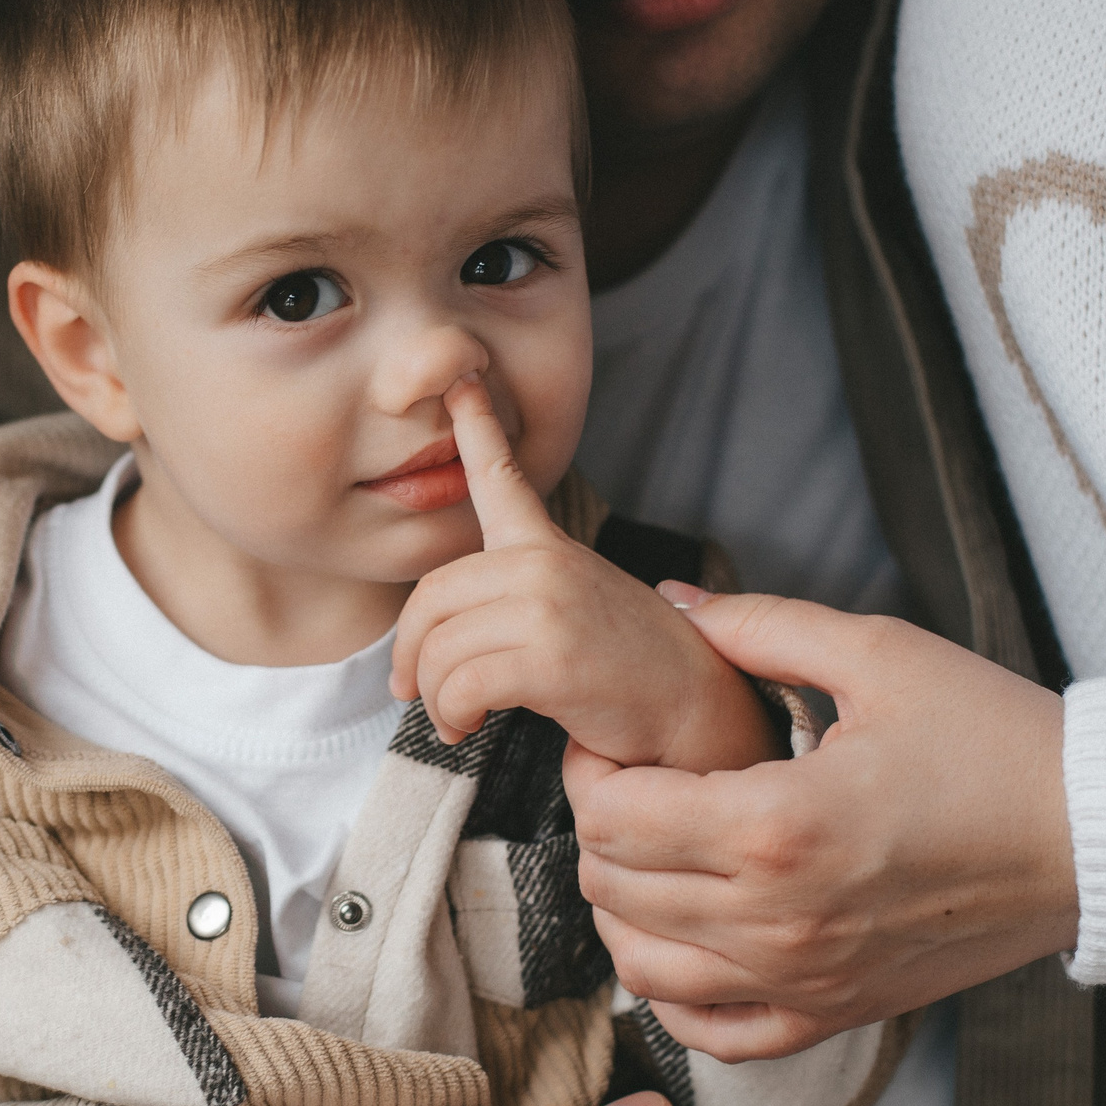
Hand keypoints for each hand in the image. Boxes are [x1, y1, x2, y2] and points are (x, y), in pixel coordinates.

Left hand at [392, 382, 776, 772]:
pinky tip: (469, 728)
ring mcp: (548, 605)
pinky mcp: (551, 656)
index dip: (476, 426)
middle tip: (411, 691)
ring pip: (438, 648)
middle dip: (410, 655)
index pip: (503, 477)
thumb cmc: (628, 668)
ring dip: (433, 698)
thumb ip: (514, 596)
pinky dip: (451, 716)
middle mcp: (544, 563)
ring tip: (455, 721)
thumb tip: (432, 641)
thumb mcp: (576, 604)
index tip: (458, 378)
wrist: (695, 708)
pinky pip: (460, 685)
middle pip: (430, 598)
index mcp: (547, 546)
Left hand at [564, 592, 1077, 1060]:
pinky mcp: (835, 1014)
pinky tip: (688, 938)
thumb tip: (670, 599)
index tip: (617, 740)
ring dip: (624, 908)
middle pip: (613, 889)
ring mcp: (804, 979)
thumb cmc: (997, 738)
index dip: (592, 772)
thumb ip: (759, 628)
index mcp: (777, 825)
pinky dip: (675, 994)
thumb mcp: (879, 655)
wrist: (1097, 837)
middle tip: (636, 784)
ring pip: (642, 967)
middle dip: (601, 829)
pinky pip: (714, 1034)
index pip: (612, 818)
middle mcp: (778, 918)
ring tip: (655, 853)